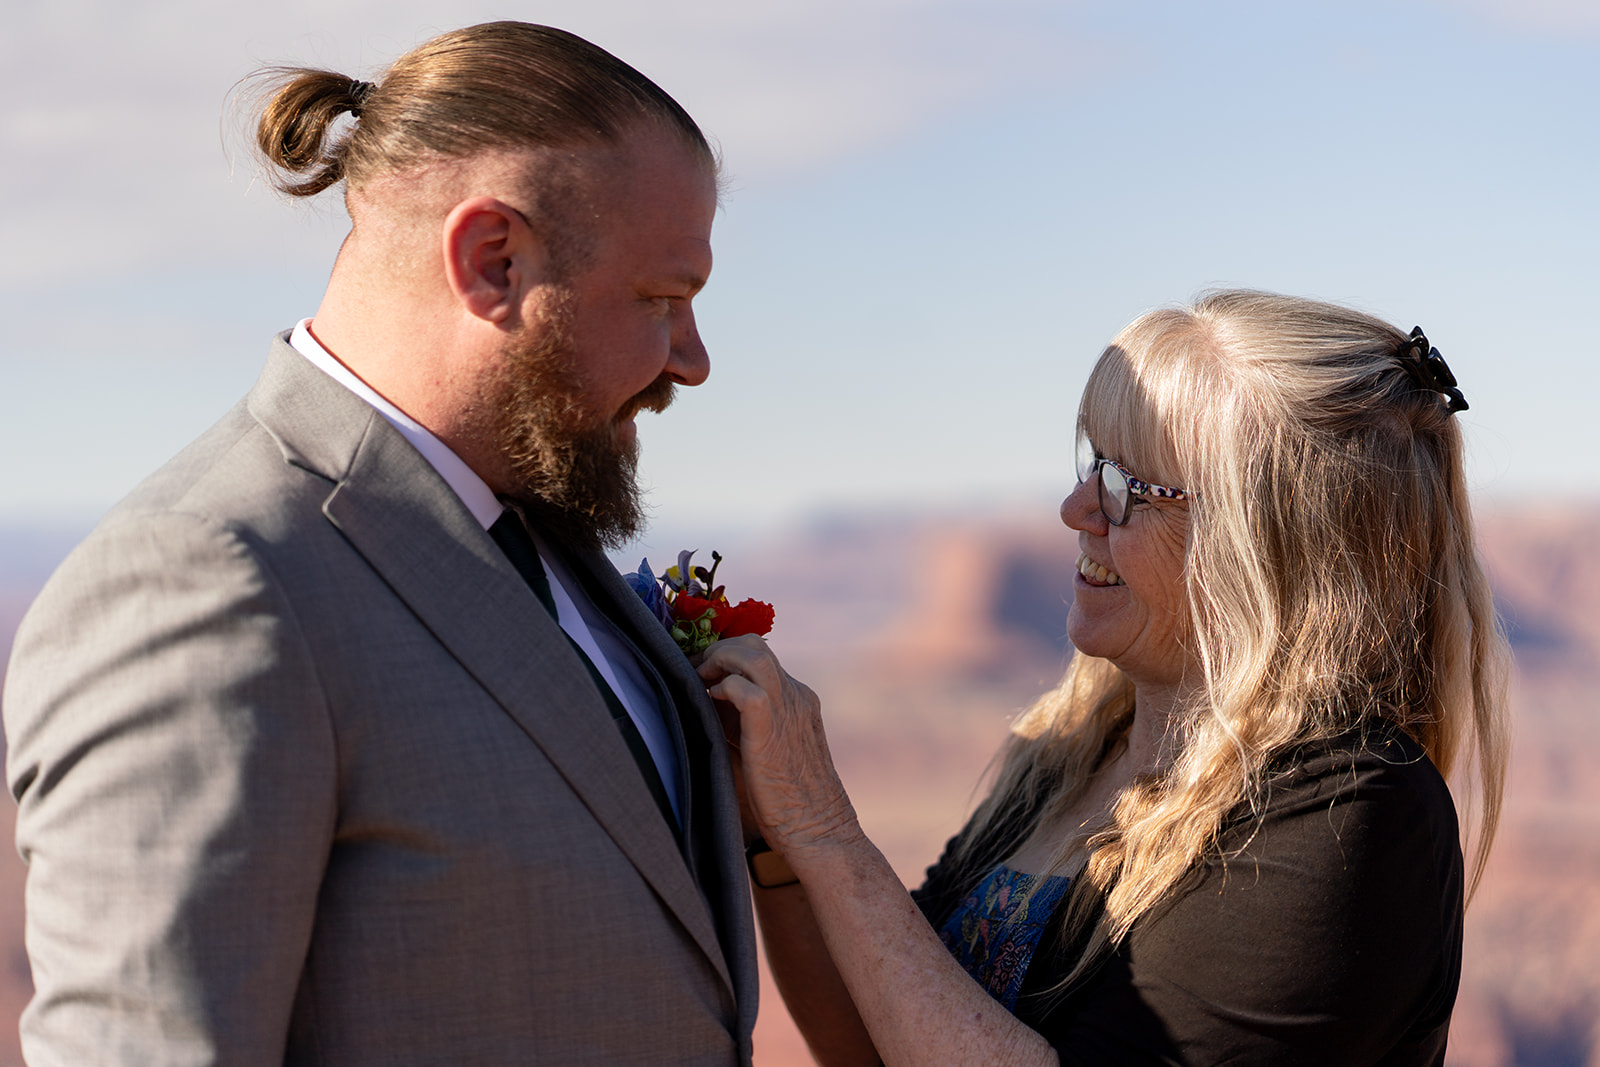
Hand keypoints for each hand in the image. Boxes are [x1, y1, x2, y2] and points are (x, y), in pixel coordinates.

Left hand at [697, 637, 860, 859]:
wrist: (820, 831)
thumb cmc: (788, 801)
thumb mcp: (769, 749)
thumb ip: (746, 723)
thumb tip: (706, 705)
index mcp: (798, 700)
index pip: (760, 656)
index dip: (726, 657)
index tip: (701, 674)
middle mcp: (796, 697)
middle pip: (755, 645)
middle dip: (717, 651)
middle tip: (695, 675)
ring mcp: (788, 710)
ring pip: (754, 655)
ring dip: (719, 660)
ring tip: (700, 681)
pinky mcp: (773, 731)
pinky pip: (747, 690)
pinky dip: (723, 688)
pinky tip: (710, 702)